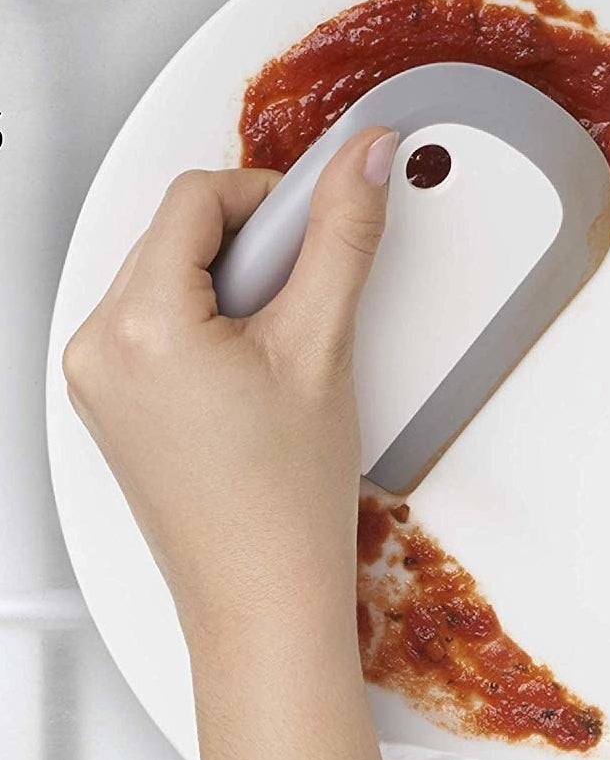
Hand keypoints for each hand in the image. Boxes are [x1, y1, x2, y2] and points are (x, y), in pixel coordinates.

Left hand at [63, 125, 397, 643]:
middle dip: (250, 246)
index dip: (267, 196)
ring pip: (166, 274)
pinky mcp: (111, 402)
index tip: (314, 223)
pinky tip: (252, 367)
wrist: (262, 598)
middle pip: (177, 233)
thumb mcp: (322, 346)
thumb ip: (343, 235)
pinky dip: (205, 318)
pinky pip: (154, 320)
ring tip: (281, 342)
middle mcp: (99, 347)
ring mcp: (98, 379)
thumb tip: (362, 161)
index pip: (197, 197)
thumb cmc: (283, 502)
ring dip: (230, 282)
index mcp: (139, 325)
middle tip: (305, 294)